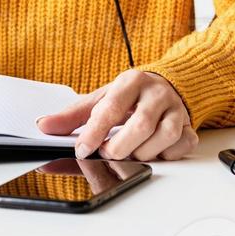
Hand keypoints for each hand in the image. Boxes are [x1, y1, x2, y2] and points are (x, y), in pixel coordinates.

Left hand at [35, 69, 197, 160]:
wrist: (165, 84)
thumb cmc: (130, 95)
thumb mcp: (101, 98)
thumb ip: (73, 114)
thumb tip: (45, 126)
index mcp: (131, 81)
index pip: (112, 108)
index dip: (95, 132)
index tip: (83, 148)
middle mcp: (157, 93)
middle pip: (141, 125)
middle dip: (120, 146)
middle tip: (108, 152)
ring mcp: (177, 109)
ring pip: (165, 136)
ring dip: (144, 152)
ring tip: (131, 151)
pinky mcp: (190, 125)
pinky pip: (183, 145)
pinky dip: (168, 154)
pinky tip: (155, 151)